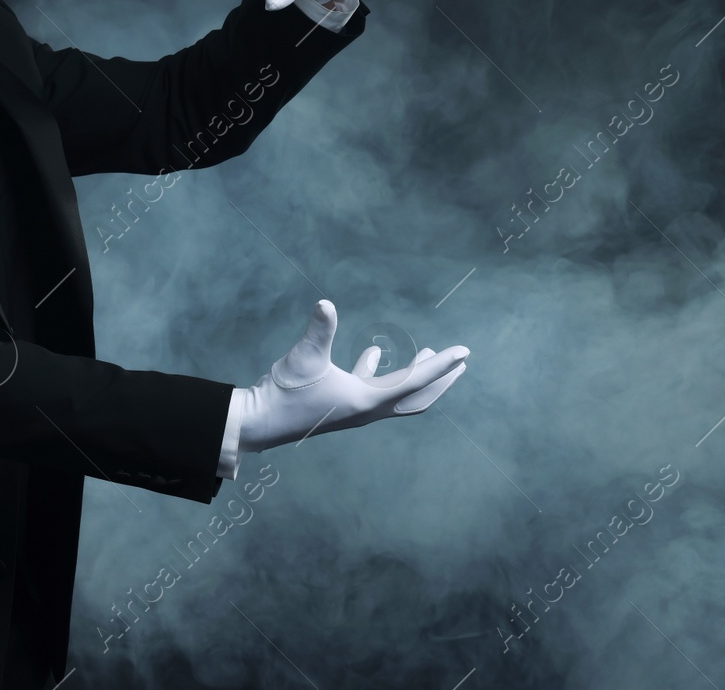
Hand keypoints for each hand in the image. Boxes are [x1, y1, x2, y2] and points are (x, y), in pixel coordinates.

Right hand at [236, 300, 469, 453]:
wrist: (261, 421)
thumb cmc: (285, 391)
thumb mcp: (305, 357)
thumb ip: (319, 330)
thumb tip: (325, 304)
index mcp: (366, 400)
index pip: (414, 381)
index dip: (442, 365)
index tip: (464, 352)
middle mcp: (367, 409)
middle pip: (416, 397)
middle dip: (441, 380)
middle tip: (462, 363)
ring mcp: (355, 409)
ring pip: (397, 395)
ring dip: (414, 376)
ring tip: (427, 354)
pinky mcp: (341, 404)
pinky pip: (371, 389)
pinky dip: (378, 371)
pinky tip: (373, 353)